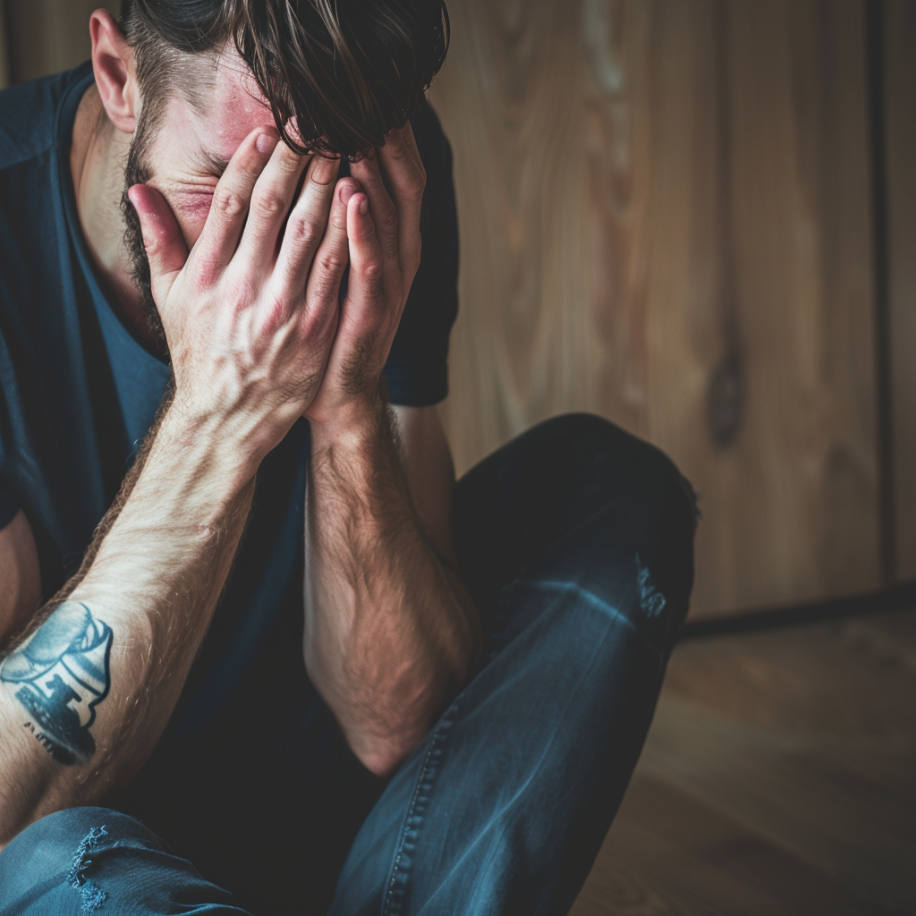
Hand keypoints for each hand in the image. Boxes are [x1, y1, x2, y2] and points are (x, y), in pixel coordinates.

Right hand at [128, 128, 357, 463]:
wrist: (229, 417)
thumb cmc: (199, 354)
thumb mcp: (170, 299)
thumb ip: (158, 241)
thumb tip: (139, 188)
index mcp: (208, 275)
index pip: (233, 204)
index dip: (252, 162)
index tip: (269, 131)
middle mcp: (245, 287)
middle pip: (275, 209)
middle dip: (297, 162)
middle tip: (317, 126)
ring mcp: (283, 309)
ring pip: (309, 234)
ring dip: (327, 188)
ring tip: (343, 153)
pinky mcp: (315, 329)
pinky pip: (335, 272)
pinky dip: (348, 234)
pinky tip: (359, 205)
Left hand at [303, 124, 426, 428]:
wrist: (337, 394)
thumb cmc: (326, 328)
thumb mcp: (329, 267)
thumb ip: (329, 220)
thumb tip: (321, 167)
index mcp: (384, 244)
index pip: (392, 176)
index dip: (384, 137)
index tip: (363, 96)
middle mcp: (395, 258)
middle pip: (401, 188)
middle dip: (387, 144)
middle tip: (370, 101)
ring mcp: (388, 287)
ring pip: (390, 221)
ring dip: (377, 176)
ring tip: (363, 133)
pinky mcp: (373, 313)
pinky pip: (370, 266)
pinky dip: (365, 231)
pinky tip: (354, 196)